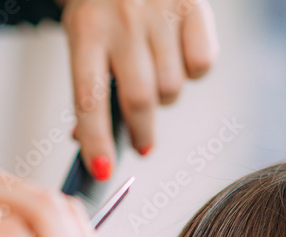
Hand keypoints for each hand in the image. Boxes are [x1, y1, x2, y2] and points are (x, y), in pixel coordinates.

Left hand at [61, 0, 218, 178]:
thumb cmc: (103, 5)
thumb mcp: (83, 35)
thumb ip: (89, 86)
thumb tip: (92, 146)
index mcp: (86, 30)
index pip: (89, 99)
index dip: (96, 140)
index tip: (101, 170)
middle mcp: (124, 20)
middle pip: (139, 100)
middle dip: (140, 132)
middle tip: (141, 144)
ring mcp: (161, 12)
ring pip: (172, 88)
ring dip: (165, 97)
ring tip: (155, 78)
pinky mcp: (195, 6)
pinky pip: (202, 65)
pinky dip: (192, 72)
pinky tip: (178, 55)